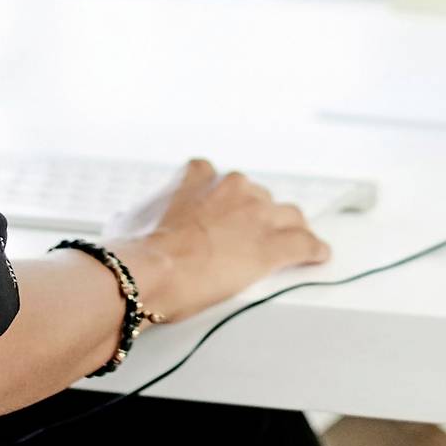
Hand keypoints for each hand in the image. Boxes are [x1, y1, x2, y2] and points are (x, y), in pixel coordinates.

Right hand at [116, 159, 330, 324]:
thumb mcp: (128, 219)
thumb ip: (139, 213)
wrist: (153, 269)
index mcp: (199, 177)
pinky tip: (318, 255)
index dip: (222, 197)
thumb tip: (128, 222)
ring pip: (288, 215)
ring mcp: (257, 214)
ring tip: (294, 241)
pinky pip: (305, 244)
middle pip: (259, 196)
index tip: (221, 210)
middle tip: (250, 237)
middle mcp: (233, 187)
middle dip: (257, 215)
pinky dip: (313, 250)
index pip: (217, 176)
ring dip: (290, 228)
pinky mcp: (272, 246)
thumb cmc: (137, 250)